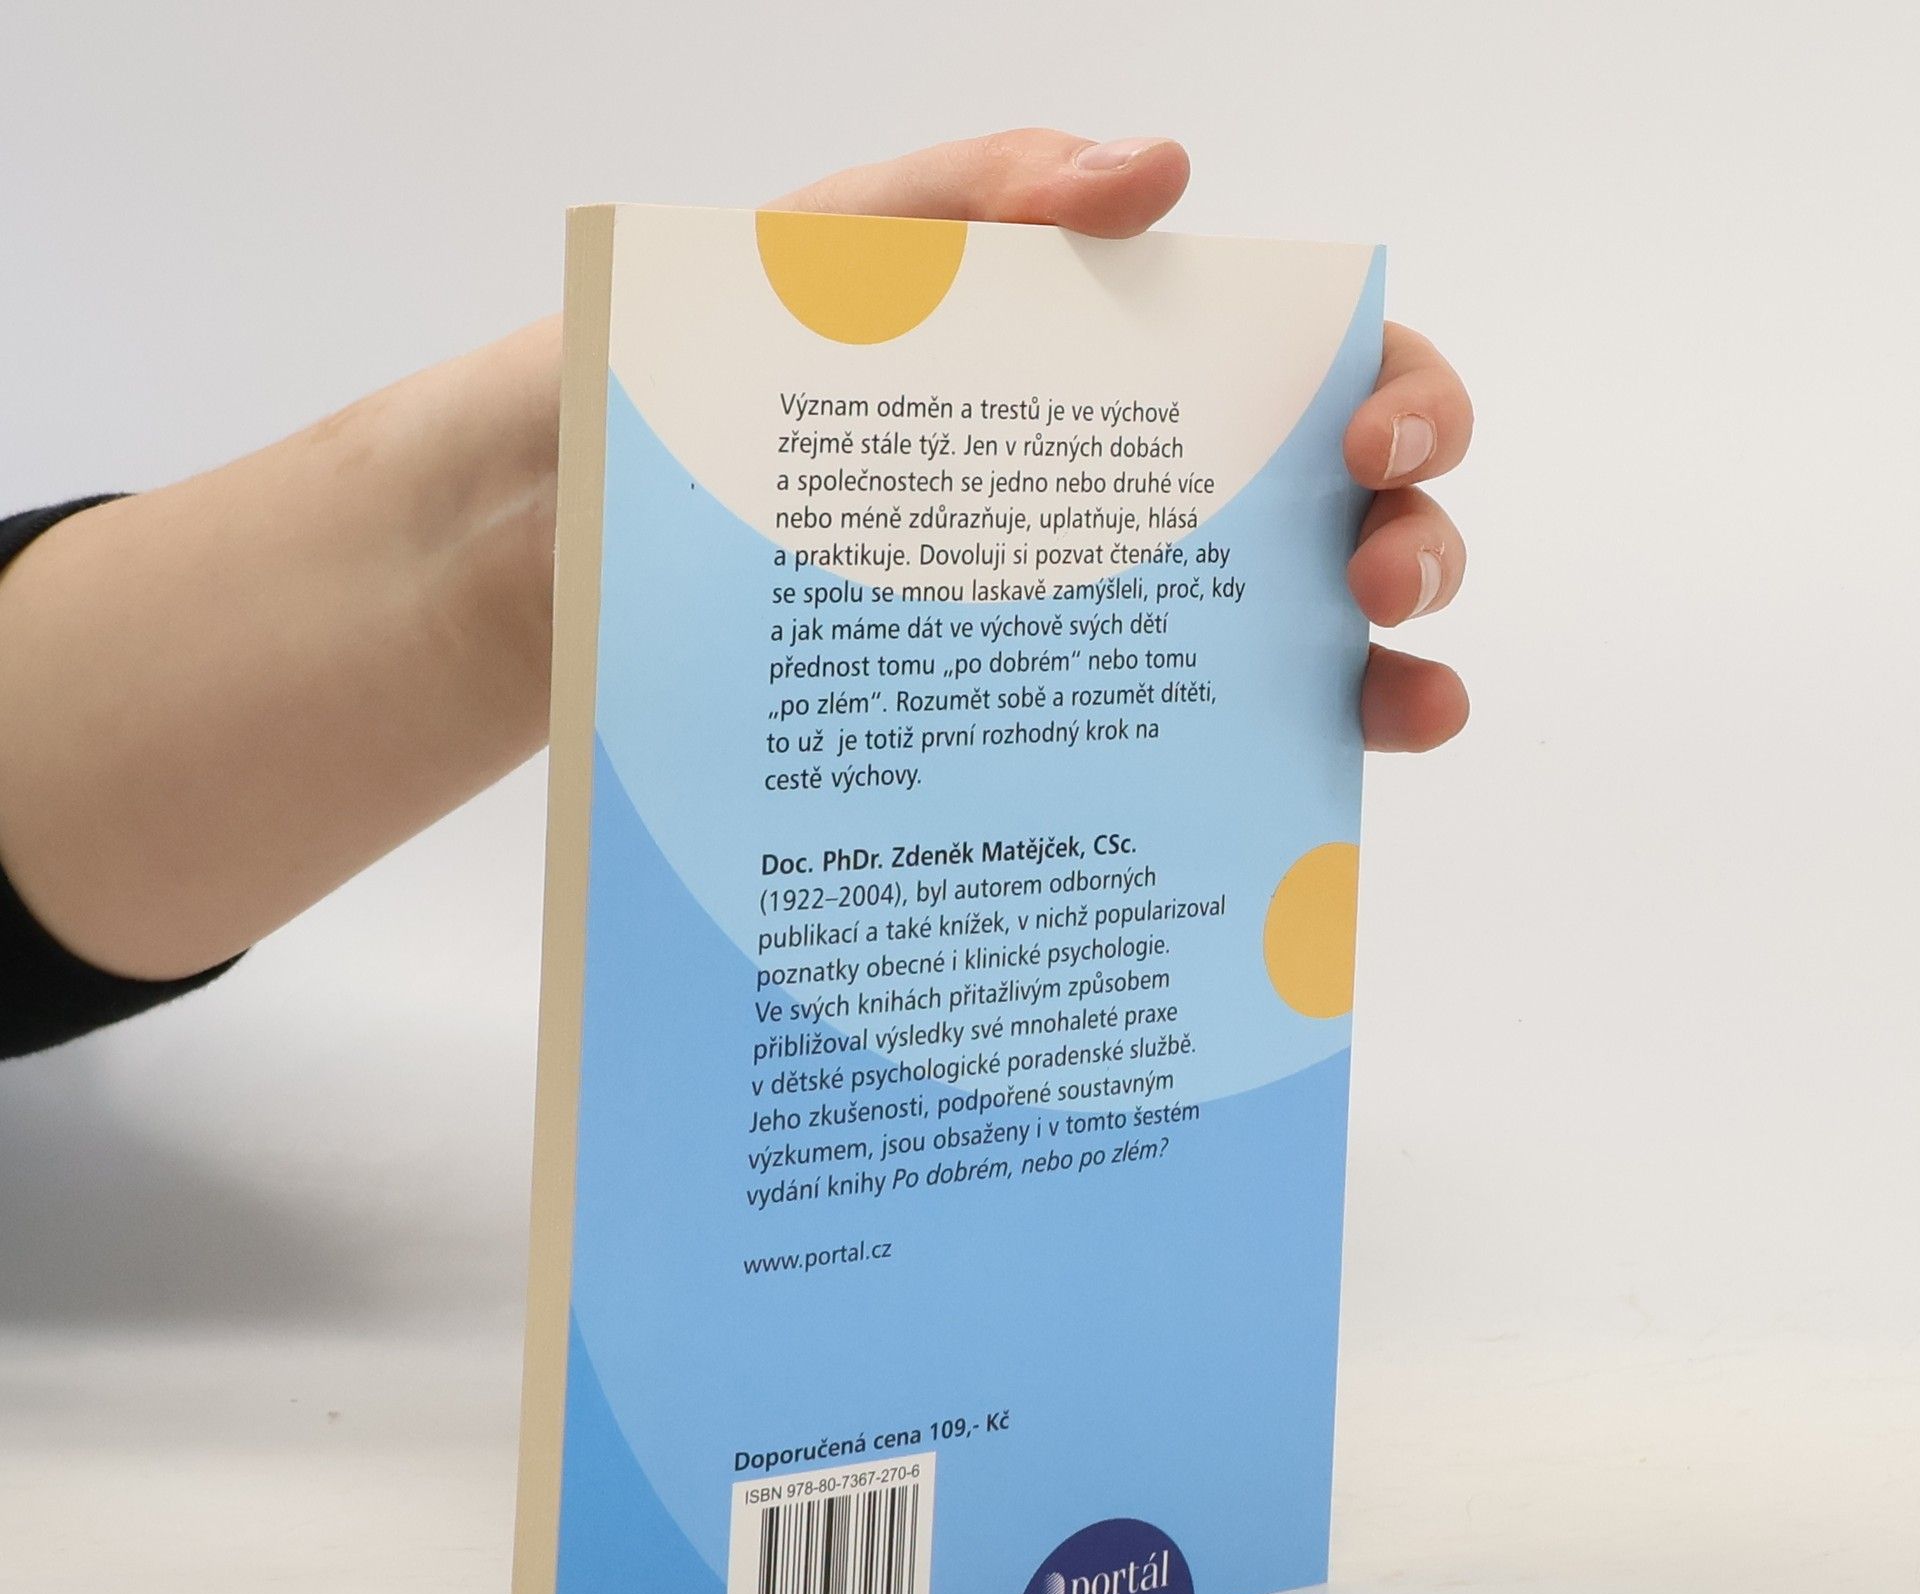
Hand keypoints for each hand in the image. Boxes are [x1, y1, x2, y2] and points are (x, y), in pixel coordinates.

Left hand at [771, 129, 1471, 751]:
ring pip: (1331, 653)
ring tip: (1391, 701)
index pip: (1343, 376)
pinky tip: (1312, 790)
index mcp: (1172, 379)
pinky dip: (1297, 772)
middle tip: (1369, 579)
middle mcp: (1191, 506)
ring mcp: (1154, 622)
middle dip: (1417, 545)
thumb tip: (1158, 177)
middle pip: (1373, 521)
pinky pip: (1223, 755)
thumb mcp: (870, 248)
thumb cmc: (778, 362)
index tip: (1364, 443)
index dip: (1405, 398)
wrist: (662, 503)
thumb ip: (999, 191)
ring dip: (1397, 676)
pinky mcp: (1098, 723)